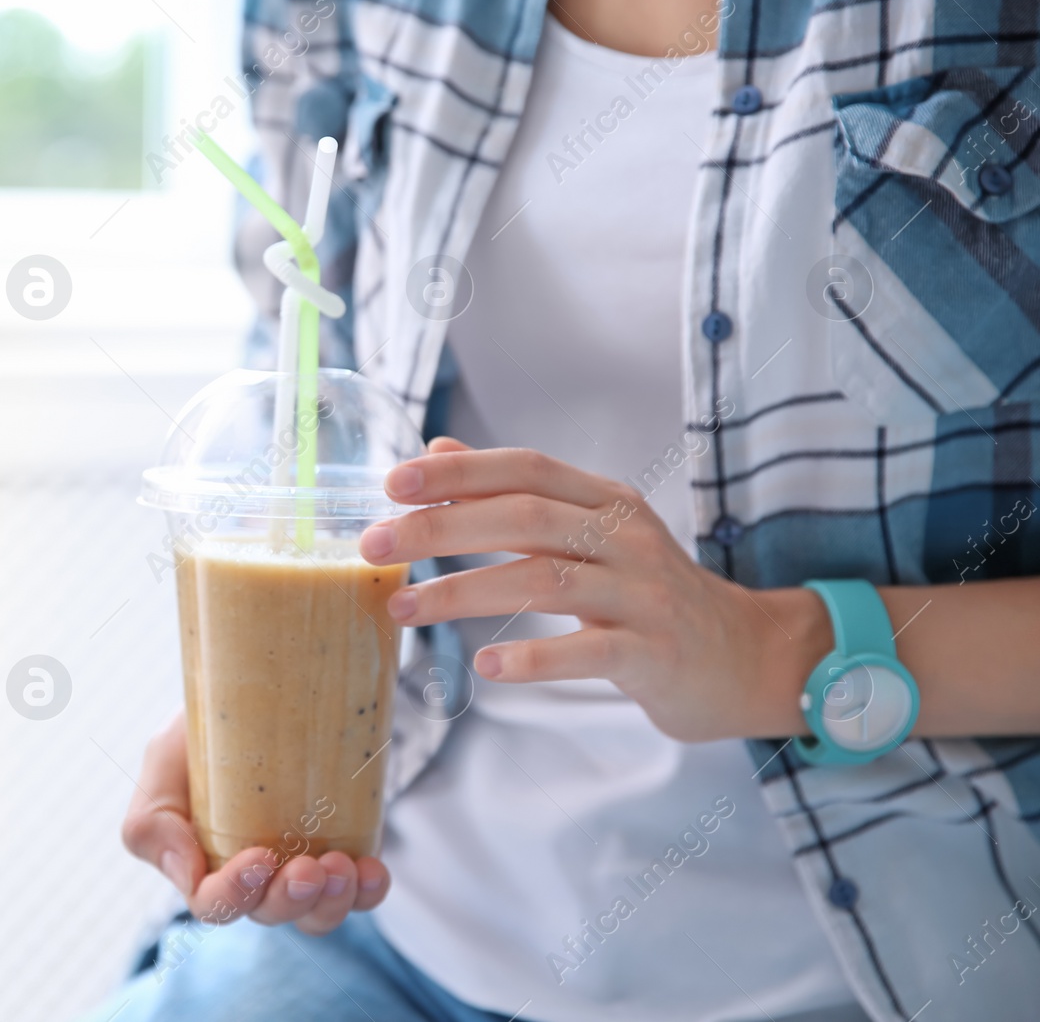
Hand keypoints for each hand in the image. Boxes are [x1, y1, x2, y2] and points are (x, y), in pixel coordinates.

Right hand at [120, 713, 390, 934]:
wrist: (262, 684)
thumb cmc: (205, 727)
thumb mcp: (165, 758)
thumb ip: (153, 818)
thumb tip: (188, 873)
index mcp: (203, 862)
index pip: (214, 904)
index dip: (234, 894)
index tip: (258, 857)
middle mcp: (253, 876)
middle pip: (270, 913)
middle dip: (291, 899)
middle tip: (312, 866)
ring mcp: (299, 866)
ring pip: (315, 913)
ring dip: (333, 902)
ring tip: (345, 866)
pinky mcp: (342, 850)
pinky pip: (359, 893)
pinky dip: (368, 892)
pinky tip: (373, 870)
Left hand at [358, 438, 823, 740]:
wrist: (744, 658)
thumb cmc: (648, 594)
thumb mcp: (589, 532)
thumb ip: (516, 494)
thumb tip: (438, 449)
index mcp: (604, 500)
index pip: (524, 469)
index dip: (458, 471)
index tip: (392, 483)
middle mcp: (625, 536)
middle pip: (524, 517)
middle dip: (440, 528)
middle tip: (374, 545)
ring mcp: (644, 593)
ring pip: (545, 579)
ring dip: (464, 593)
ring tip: (403, 608)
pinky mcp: (656, 652)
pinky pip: (590, 649)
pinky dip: (536, 658)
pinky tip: (487, 668)